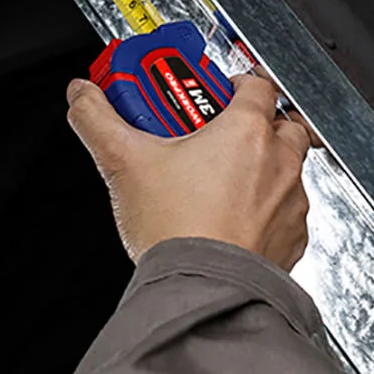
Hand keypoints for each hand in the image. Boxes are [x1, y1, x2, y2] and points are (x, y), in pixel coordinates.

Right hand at [66, 72, 311, 268]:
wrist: (202, 291)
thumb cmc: (176, 229)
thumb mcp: (122, 161)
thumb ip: (96, 118)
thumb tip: (82, 96)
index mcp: (246, 130)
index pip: (254, 82)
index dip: (228, 82)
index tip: (199, 93)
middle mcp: (279, 161)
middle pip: (278, 120)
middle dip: (251, 121)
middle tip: (210, 133)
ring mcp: (290, 202)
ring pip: (287, 166)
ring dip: (262, 164)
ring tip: (218, 177)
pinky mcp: (291, 238)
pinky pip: (287, 209)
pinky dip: (267, 206)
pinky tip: (231, 215)